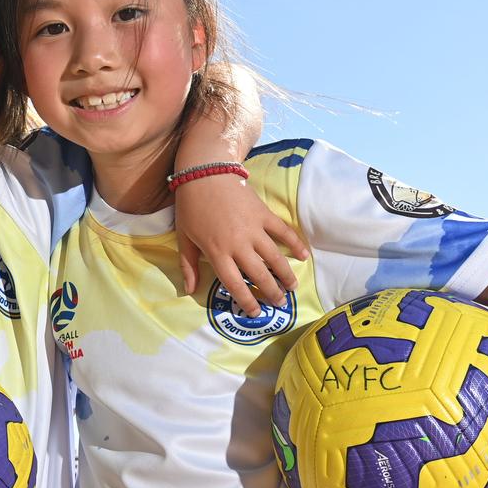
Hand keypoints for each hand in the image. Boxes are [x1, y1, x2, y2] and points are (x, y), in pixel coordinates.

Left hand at [173, 174, 308, 315]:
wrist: (206, 173)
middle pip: (259, 275)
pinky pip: (283, 232)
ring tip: (292, 287)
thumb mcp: (184, 237)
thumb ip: (188, 265)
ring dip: (286, 275)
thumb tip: (189, 289)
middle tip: (280, 303)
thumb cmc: (191, 206)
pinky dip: (295, 244)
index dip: (247, 301)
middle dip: (271, 293)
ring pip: (275, 258)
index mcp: (217, 253)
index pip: (234, 284)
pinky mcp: (264, 215)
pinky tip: (303, 256)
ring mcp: (254, 230)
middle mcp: (238, 245)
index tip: (255, 313)